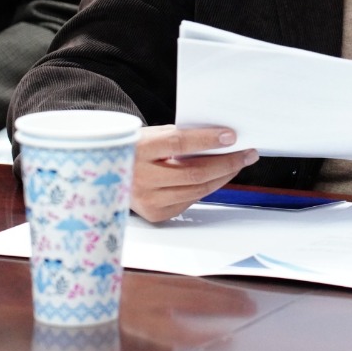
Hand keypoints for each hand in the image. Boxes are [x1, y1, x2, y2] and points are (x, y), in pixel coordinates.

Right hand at [130, 125, 257, 223]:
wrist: (104, 176)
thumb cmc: (133, 150)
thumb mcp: (149, 135)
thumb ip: (177, 136)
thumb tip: (217, 139)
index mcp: (137, 150)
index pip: (178, 143)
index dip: (207, 140)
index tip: (231, 136)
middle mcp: (140, 178)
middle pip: (194, 173)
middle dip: (227, 163)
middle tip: (247, 154)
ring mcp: (147, 200)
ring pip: (196, 190)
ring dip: (223, 177)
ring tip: (237, 164)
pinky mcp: (155, 214)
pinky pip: (189, 200)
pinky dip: (207, 188)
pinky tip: (217, 177)